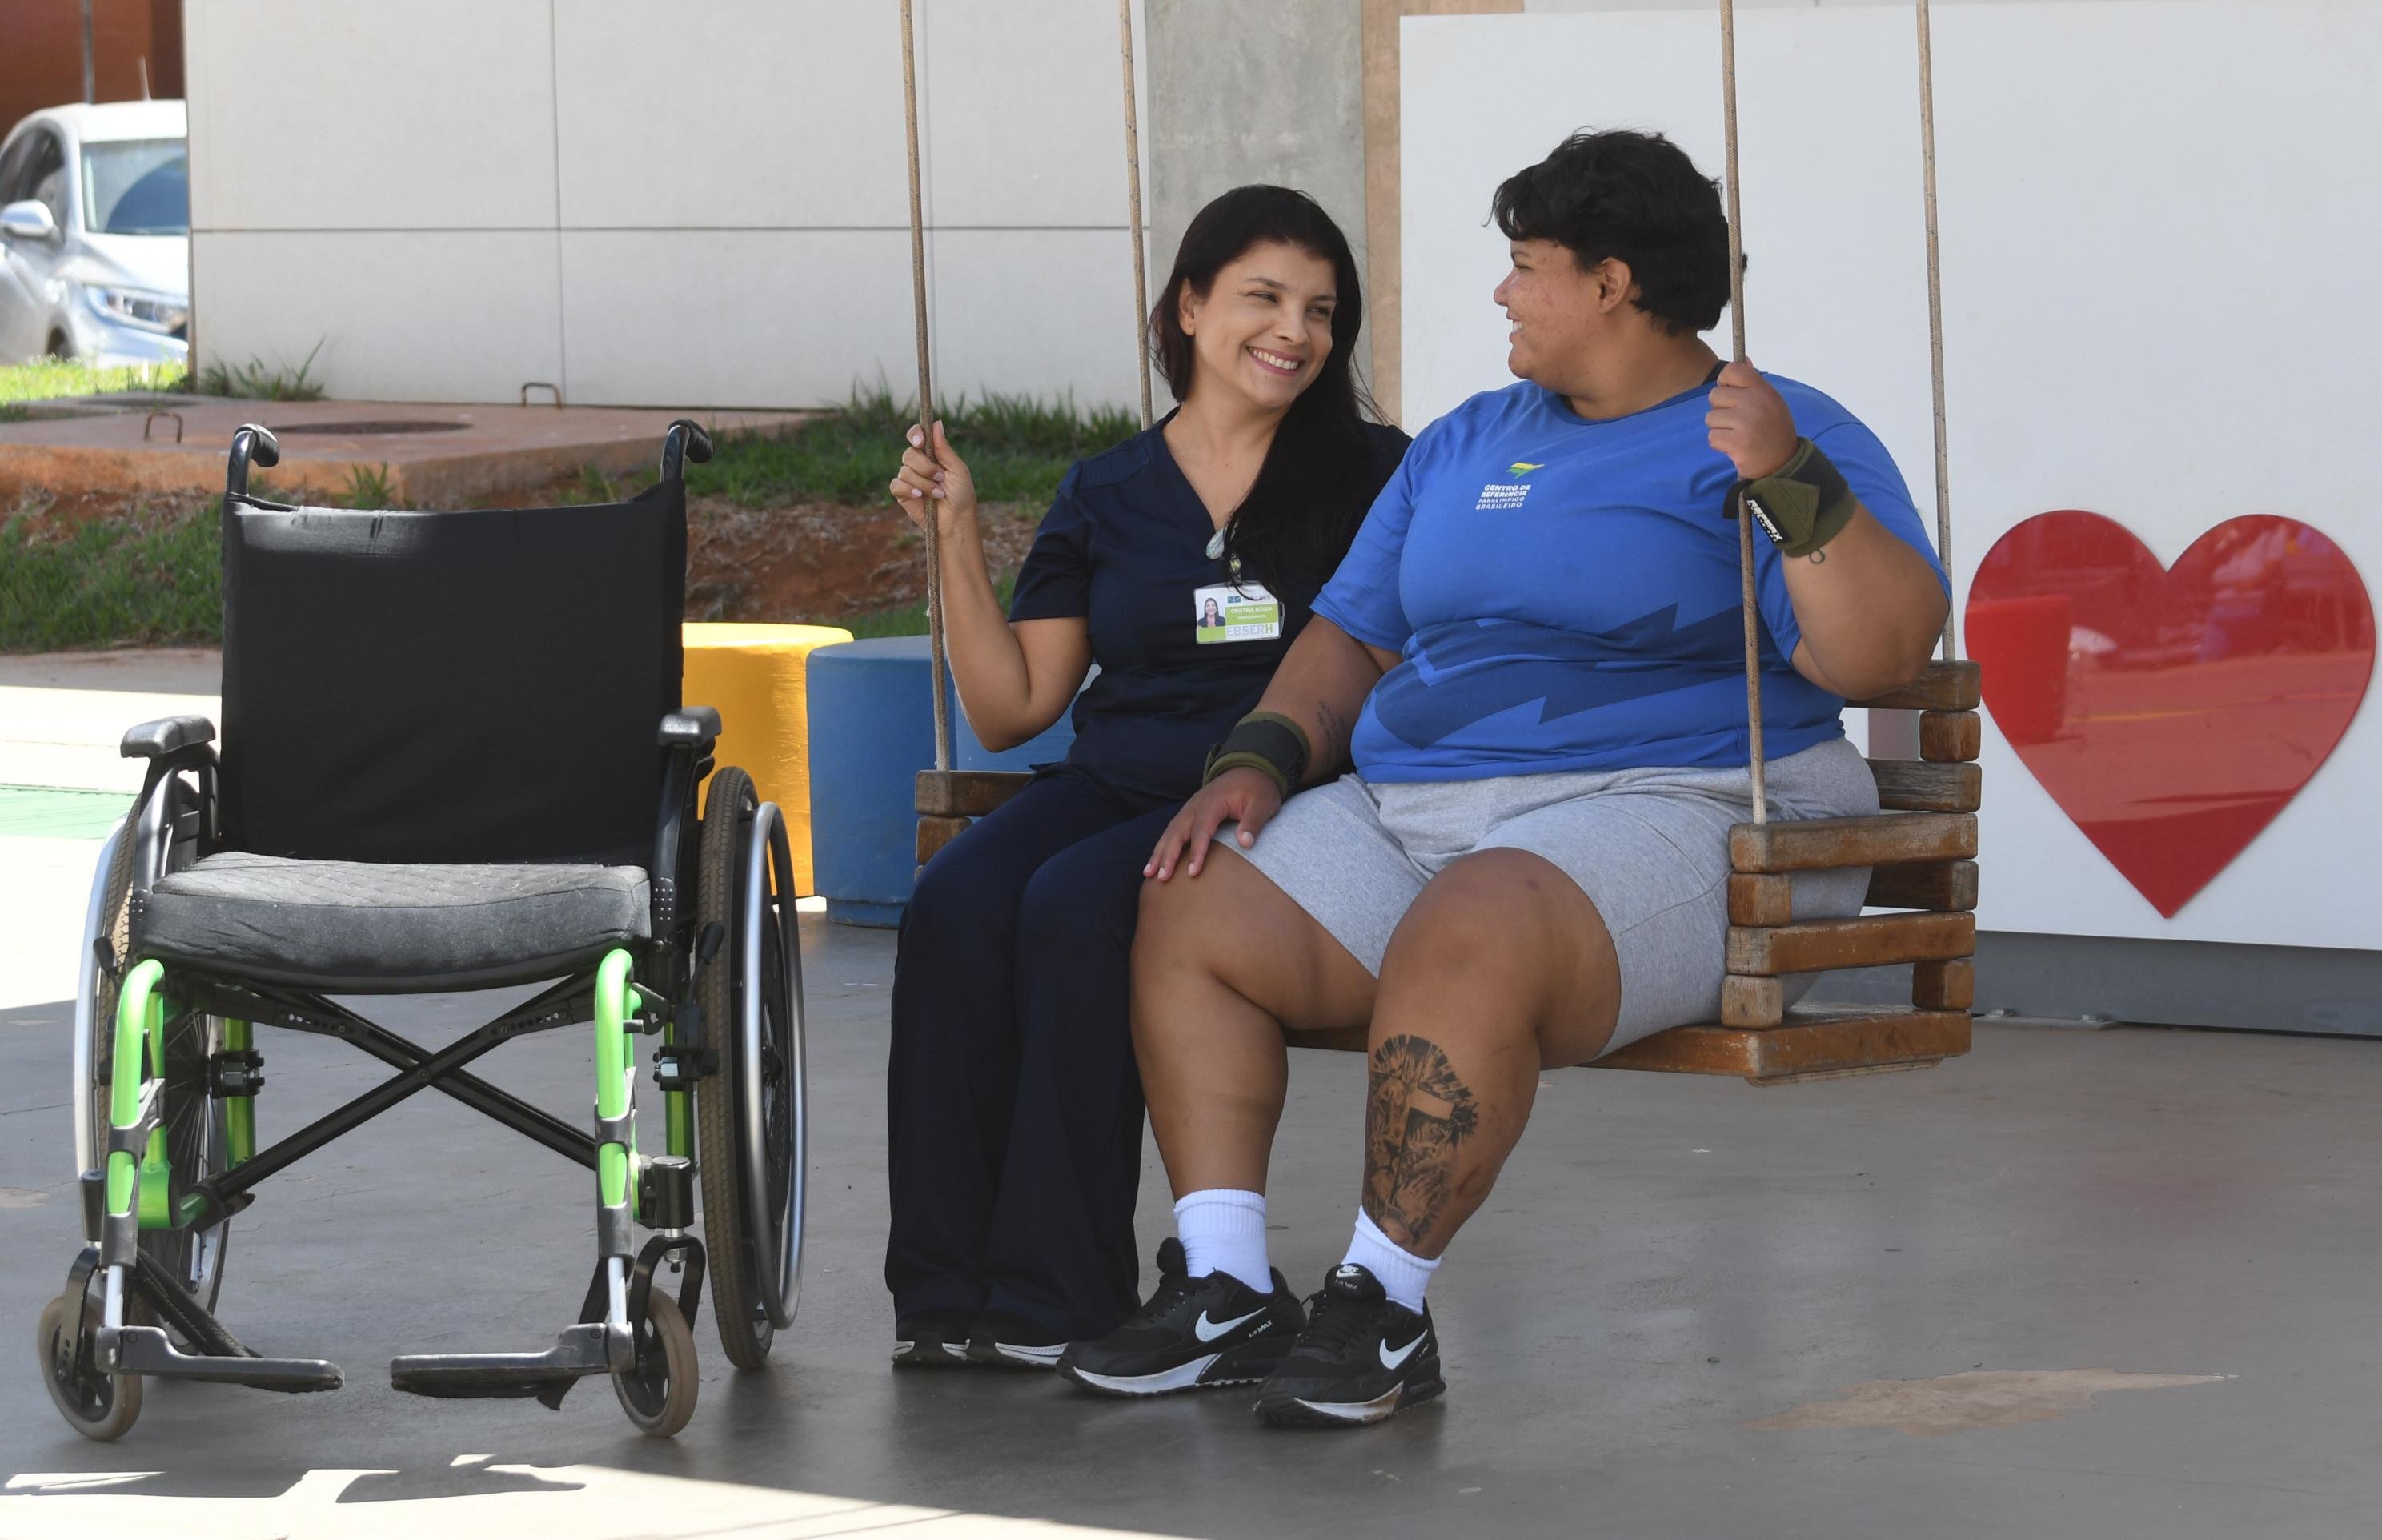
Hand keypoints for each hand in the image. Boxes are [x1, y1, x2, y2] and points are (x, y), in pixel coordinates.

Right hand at [889, 420, 978, 533]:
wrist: (956, 521)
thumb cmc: (961, 495)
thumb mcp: (957, 469)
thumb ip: (944, 448)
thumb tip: (937, 423)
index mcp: (932, 454)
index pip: (917, 436)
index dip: (915, 434)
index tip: (920, 442)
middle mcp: (919, 464)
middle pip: (909, 454)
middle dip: (925, 467)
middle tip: (940, 478)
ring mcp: (909, 479)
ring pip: (904, 471)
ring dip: (923, 483)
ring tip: (937, 494)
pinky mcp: (902, 494)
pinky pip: (897, 485)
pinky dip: (909, 490)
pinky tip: (920, 497)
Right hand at [1144, 767, 1283, 880]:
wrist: (1249, 769)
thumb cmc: (1257, 789)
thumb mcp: (1263, 803)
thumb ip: (1253, 822)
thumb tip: (1246, 843)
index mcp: (1213, 803)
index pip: (1202, 830)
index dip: (1197, 852)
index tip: (1192, 873)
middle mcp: (1196, 805)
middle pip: (1178, 831)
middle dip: (1168, 855)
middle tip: (1161, 877)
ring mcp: (1190, 808)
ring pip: (1170, 831)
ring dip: (1159, 852)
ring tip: (1149, 874)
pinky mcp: (1190, 813)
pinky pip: (1173, 830)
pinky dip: (1163, 846)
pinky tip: (1156, 861)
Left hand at [1706, 360, 1798, 479]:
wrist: (1783, 463)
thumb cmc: (1772, 430)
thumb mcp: (1770, 401)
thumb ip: (1753, 382)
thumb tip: (1744, 359)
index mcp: (1763, 390)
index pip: (1732, 370)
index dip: (1725, 383)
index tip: (1732, 395)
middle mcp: (1756, 403)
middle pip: (1715, 395)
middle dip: (1721, 410)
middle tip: (1737, 422)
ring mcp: (1747, 423)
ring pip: (1711, 418)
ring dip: (1720, 429)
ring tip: (1738, 435)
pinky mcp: (1738, 443)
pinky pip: (1713, 437)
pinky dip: (1720, 444)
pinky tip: (1735, 447)